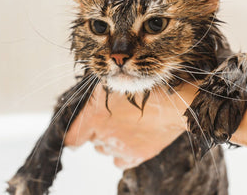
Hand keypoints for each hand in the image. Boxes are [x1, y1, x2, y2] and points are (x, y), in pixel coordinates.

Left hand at [65, 83, 197, 168]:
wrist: (174, 103)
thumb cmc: (144, 87)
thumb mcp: (115, 84)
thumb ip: (96, 99)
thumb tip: (88, 107)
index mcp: (94, 117)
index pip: (72, 138)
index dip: (74, 137)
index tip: (77, 137)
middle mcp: (103, 135)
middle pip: (93, 141)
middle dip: (99, 132)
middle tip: (114, 118)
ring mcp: (120, 148)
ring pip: (106, 150)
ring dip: (111, 142)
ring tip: (126, 127)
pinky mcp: (136, 156)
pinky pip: (120, 161)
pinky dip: (123, 154)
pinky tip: (132, 140)